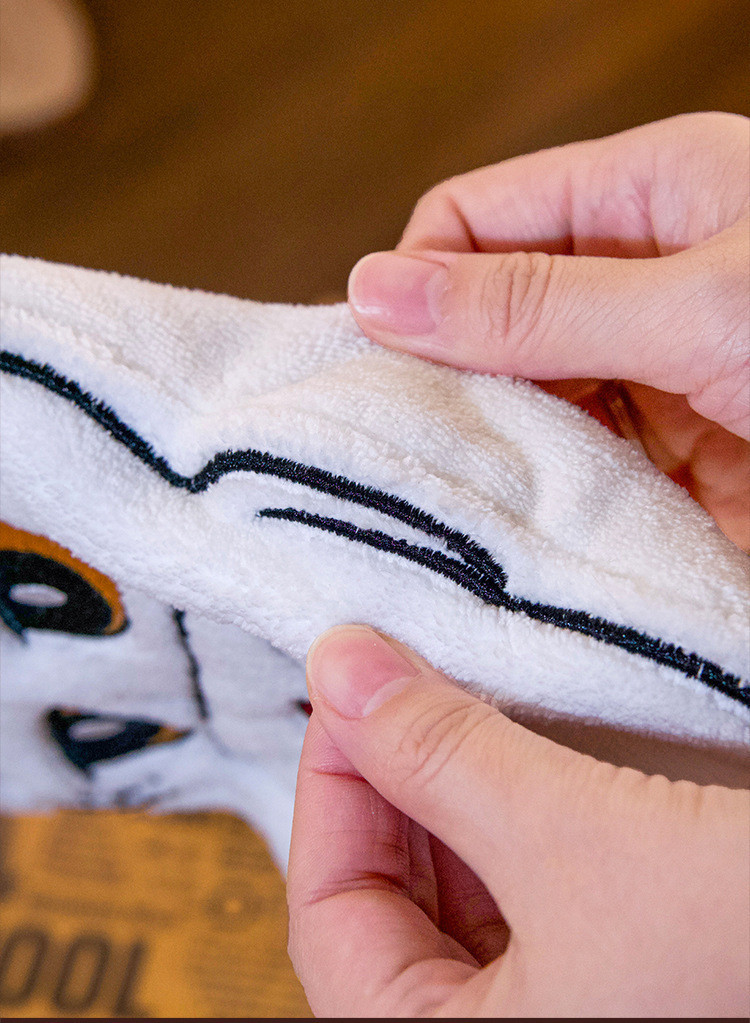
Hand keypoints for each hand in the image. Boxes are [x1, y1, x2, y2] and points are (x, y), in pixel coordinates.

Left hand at [287, 626, 749, 1016]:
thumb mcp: (577, 844)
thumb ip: (442, 755)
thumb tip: (338, 664)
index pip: (329, 917)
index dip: (330, 789)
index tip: (345, 688)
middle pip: (386, 908)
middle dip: (389, 785)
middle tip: (396, 684)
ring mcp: (561, 1011)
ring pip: (455, 898)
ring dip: (447, 796)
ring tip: (450, 705)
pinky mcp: (614, 974)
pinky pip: (521, 897)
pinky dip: (506, 819)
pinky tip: (513, 753)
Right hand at [347, 113, 749, 548]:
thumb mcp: (697, 304)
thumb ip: (535, 303)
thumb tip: (379, 290)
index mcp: (646, 199)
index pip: (476, 219)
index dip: (419, 281)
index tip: (379, 362)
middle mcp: (637, 284)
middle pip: (488, 315)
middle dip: (441, 373)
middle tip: (393, 441)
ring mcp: (646, 377)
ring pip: (518, 399)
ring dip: (484, 442)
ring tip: (444, 491)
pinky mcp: (662, 461)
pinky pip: (566, 468)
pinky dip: (533, 496)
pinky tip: (508, 523)